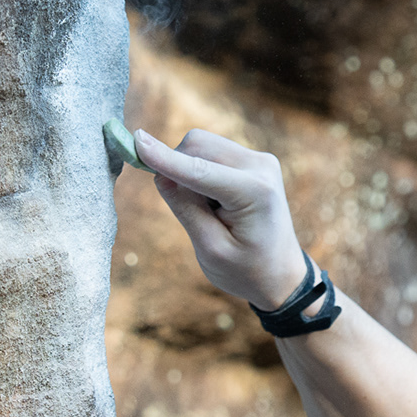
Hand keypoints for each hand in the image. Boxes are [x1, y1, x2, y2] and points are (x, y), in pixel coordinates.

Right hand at [135, 127, 310, 309]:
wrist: (281, 274)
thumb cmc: (247, 270)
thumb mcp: (211, 250)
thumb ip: (185, 209)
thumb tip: (159, 173)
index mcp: (255, 192)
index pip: (198, 169)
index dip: (163, 157)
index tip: (134, 141)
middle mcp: (260, 165)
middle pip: (197, 145)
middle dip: (177, 170)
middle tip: (192, 212)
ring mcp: (258, 159)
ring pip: (201, 145)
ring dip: (189, 172)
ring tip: (210, 211)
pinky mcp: (251, 159)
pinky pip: (210, 153)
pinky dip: (200, 173)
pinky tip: (217, 202)